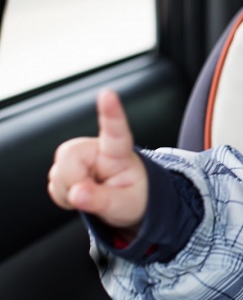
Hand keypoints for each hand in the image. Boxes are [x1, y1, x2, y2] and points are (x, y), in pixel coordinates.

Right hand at [48, 89, 147, 230]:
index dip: (111, 113)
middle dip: (75, 184)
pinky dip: (64, 195)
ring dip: (70, 192)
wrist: (127, 201)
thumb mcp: (124, 206)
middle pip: (68, 158)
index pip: (115, 131)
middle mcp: (96, 148)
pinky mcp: (66, 165)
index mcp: (119, 153)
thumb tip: (77, 194)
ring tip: (92, 194)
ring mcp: (79, 155)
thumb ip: (102, 201)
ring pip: (57, 173)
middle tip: (95, 195)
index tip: (108, 94)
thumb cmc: (131, 197)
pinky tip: (80, 194)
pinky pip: (53, 184)